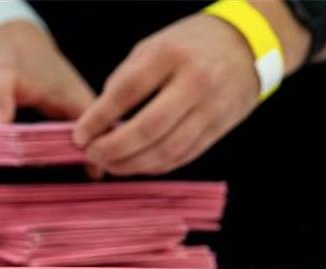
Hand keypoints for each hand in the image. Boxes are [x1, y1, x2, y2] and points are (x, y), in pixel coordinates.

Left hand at [73, 13, 260, 175]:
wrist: (245, 46)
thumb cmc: (190, 45)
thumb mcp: (154, 46)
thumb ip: (126, 79)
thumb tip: (100, 119)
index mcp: (171, 56)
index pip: (128, 91)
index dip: (99, 118)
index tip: (79, 134)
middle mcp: (194, 83)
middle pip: (148, 128)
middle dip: (114, 148)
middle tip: (92, 154)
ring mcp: (210, 110)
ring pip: (166, 150)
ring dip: (132, 164)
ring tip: (109, 164)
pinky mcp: (218, 130)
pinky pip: (182, 157)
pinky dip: (154, 166)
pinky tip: (135, 165)